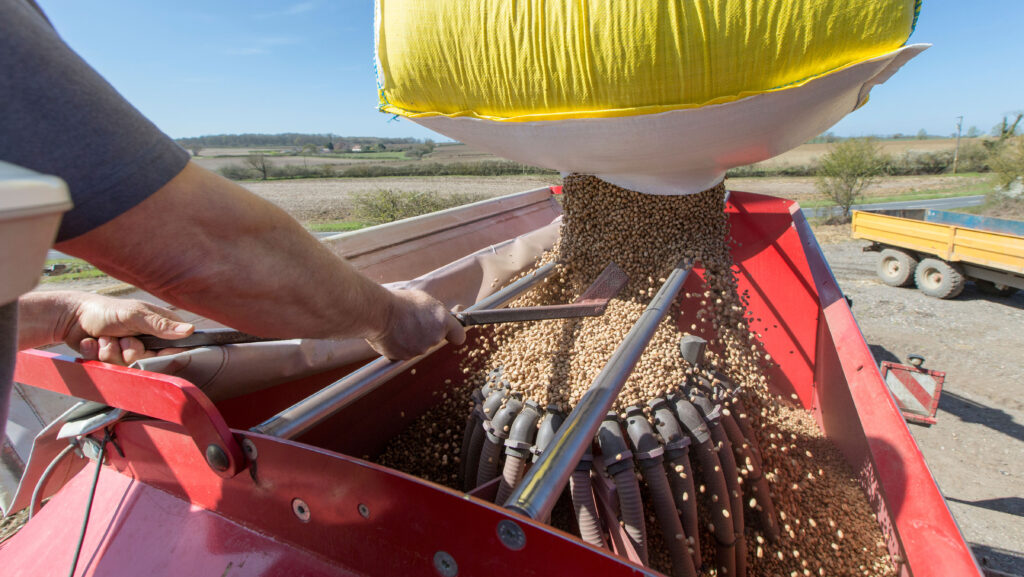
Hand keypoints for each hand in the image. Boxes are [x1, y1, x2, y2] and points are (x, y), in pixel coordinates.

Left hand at [58, 292, 194, 365]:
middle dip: (128, 352)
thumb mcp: (135, 314)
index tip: (151, 352)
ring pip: (126, 366)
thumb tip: (190, 330)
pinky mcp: (112, 360)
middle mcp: (146, 342)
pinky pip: (108, 369)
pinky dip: (97, 355)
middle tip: (121, 337)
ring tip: (104, 338)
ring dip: (110, 352)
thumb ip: (161, 324)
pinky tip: (93, 343)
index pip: (174, 349)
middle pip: (147, 362)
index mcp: (158, 328)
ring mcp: (128, 352)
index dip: (164, 355)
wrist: (72, 316)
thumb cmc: (106, 309)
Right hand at [366, 289, 465, 359]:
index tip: (450, 332)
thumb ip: (438, 313)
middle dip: (427, 332)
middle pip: (435, 339)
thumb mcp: (425, 300)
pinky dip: (399, 345)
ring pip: (419, 346)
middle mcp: (434, 338)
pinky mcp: (404, 357)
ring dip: (412, 339)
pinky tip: (392, 333)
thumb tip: (448, 316)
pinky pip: (404, 352)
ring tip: (399, 325)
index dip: (453, 334)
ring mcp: (419, 349)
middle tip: (413, 320)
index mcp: (442, 322)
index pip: (459, 336)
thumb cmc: (400, 302)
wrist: (378, 312)